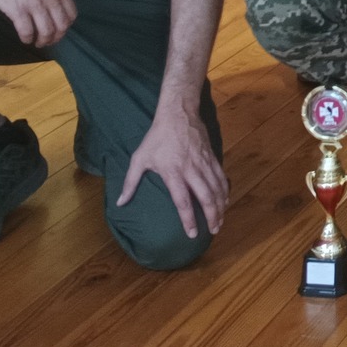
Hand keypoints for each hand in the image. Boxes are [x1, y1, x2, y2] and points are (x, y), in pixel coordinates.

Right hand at [0, 0, 77, 46]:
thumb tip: (56, 10)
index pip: (71, 14)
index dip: (65, 27)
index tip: (58, 32)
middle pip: (61, 26)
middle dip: (55, 37)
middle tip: (47, 41)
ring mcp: (33, 3)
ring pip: (46, 32)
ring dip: (42, 41)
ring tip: (36, 42)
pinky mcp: (17, 10)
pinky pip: (27, 32)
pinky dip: (27, 39)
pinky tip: (24, 38)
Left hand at [119, 104, 227, 237]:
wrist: (178, 113)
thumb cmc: (157, 137)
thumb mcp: (140, 158)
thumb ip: (130, 182)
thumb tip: (120, 203)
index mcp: (173, 172)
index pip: (183, 201)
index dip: (188, 219)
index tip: (192, 234)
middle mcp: (191, 170)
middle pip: (206, 197)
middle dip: (212, 216)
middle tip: (213, 231)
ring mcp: (204, 163)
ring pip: (216, 188)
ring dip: (220, 206)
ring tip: (220, 221)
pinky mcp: (212, 156)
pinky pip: (221, 177)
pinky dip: (224, 190)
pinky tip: (225, 201)